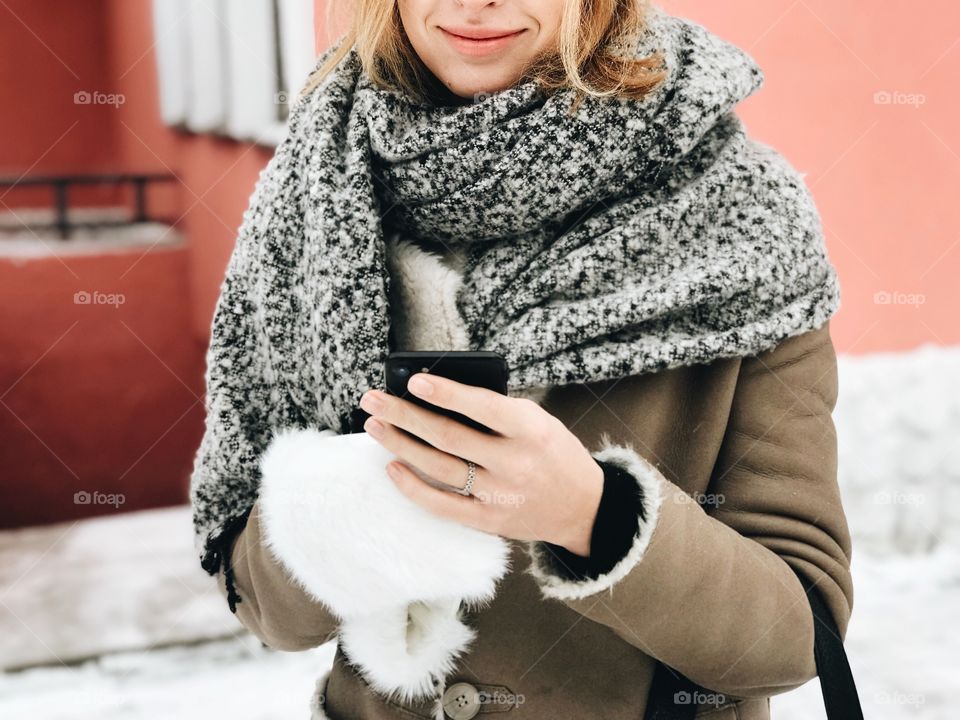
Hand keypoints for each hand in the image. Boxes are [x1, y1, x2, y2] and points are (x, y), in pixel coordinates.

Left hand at [358, 374, 603, 556]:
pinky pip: (442, 505)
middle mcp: (514, 463)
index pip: (482, 407)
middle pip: (448, 436)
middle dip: (404, 415)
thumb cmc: (553, 452)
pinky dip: (413, 487)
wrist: (583, 506)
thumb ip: (495, 410)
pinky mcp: (489, 520)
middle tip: (373, 399)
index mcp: (531, 430)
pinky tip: (392, 467)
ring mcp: (500, 495)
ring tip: (375, 425)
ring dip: (401, 445)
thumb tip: (436, 395)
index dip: (446, 394)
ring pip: (438, 468)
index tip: (413, 381)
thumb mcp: (537, 421)